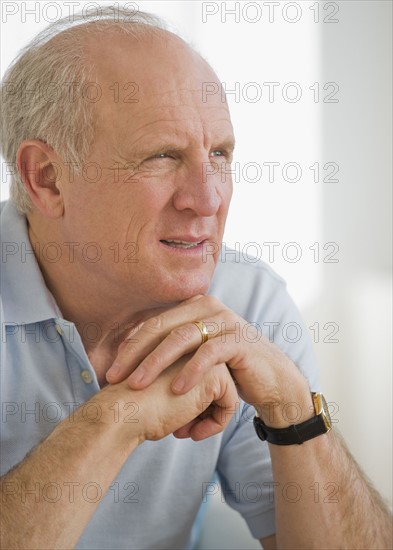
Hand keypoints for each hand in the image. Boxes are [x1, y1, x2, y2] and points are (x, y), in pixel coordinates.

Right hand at [95, 354, 237, 441]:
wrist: (122, 411)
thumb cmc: (134, 405)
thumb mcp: (160, 388)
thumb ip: (180, 382)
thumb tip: (208, 400)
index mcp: (179, 344)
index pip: (200, 377)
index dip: (190, 404)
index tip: (171, 417)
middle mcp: (195, 344)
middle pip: (215, 384)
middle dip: (201, 411)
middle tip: (178, 428)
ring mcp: (206, 355)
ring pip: (224, 393)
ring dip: (208, 417)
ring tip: (182, 430)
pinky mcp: (216, 373)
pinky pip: (230, 404)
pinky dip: (216, 423)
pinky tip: (192, 433)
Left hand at [106, 295, 310, 425]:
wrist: (270, 380)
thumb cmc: (226, 369)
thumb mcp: (195, 355)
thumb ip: (170, 349)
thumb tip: (128, 355)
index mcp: (194, 307)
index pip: (154, 323)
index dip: (130, 346)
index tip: (111, 370)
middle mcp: (209, 307)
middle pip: (163, 327)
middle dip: (136, 354)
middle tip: (116, 378)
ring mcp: (226, 321)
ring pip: (182, 338)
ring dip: (156, 363)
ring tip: (138, 386)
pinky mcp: (240, 340)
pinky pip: (210, 353)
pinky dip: (191, 371)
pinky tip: (177, 389)